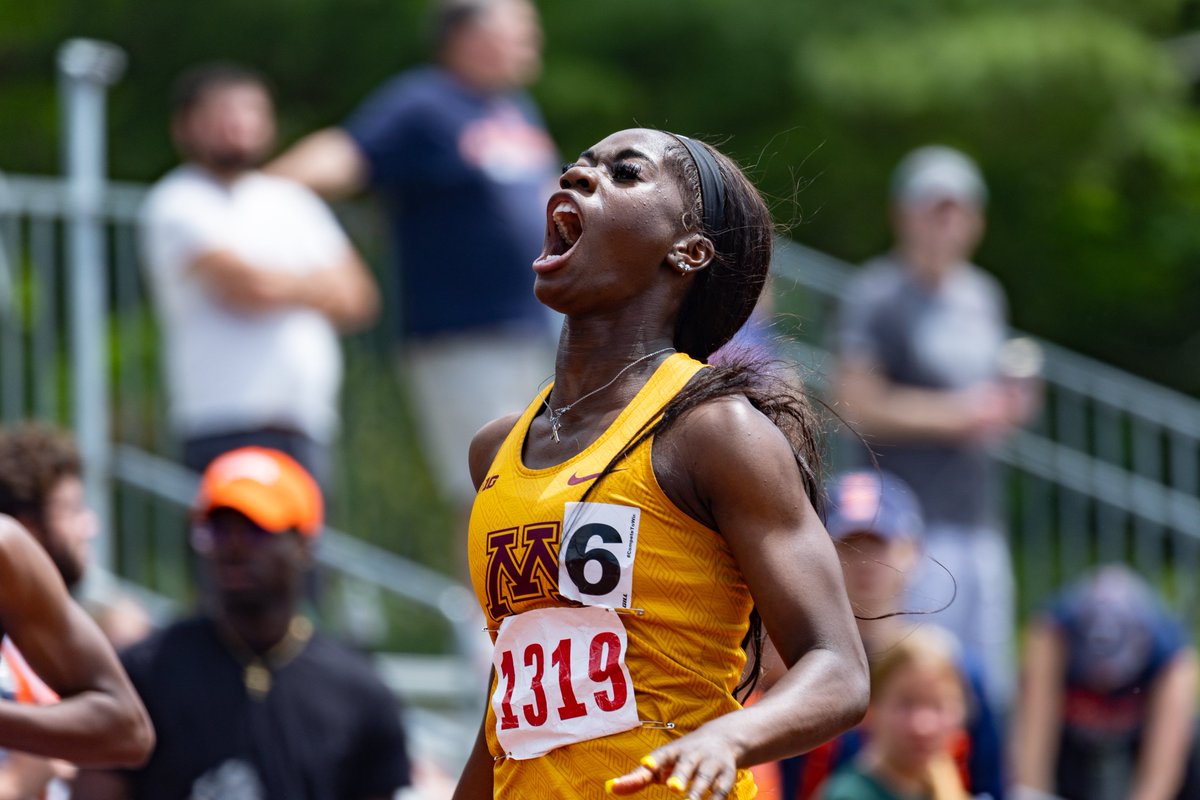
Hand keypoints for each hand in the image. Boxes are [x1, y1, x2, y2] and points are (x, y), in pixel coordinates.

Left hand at [606, 729, 740, 798]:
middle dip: (681, 776)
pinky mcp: (727, 777)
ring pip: (705, 779)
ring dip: (697, 793)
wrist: (723, 739)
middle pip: (686, 765)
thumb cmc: (683, 756)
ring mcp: (711, 765)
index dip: (655, 760)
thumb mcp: (662, 762)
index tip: (646, 765)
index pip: (662, 754)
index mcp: (674, 751)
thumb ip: (638, 776)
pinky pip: (721, 791)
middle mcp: (693, 755)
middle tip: (673, 787)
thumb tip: (611, 788)